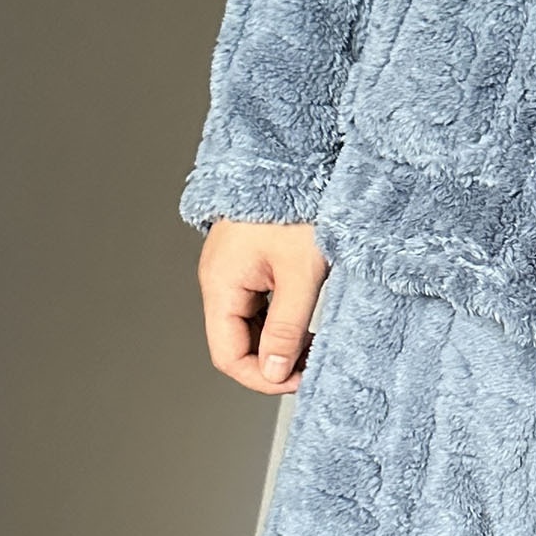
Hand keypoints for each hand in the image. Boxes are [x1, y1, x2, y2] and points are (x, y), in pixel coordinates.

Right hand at [199, 219, 328, 393]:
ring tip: (315, 340)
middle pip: (237, 343)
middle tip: (313, 362)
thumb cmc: (296, 205)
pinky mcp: (249, 262)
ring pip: (249, 326)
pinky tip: (307, 318)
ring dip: (279, 341)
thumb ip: (287, 329)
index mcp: (221, 284)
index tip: (299, 379)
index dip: (263, 378)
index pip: (228, 356)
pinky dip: (281, 319)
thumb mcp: (301, 274)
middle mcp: (220, 280)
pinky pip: (258, 304)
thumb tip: (275, 373)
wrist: (294, 157)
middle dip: (273, 361)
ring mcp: (233, 271)